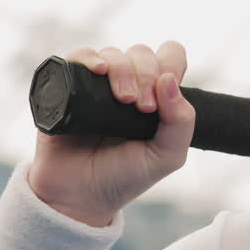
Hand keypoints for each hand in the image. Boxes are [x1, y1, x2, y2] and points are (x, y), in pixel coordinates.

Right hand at [27, 41, 194, 225]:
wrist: (79, 196)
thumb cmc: (125, 176)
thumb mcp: (166, 157)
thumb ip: (181, 123)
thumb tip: (169, 80)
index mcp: (155, 95)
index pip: (170, 58)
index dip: (171, 66)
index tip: (161, 100)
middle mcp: (127, 85)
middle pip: (142, 53)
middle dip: (146, 74)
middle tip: (142, 108)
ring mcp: (97, 85)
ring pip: (114, 54)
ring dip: (122, 69)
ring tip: (123, 100)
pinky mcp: (67, 88)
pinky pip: (77, 57)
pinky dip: (89, 57)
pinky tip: (98, 70)